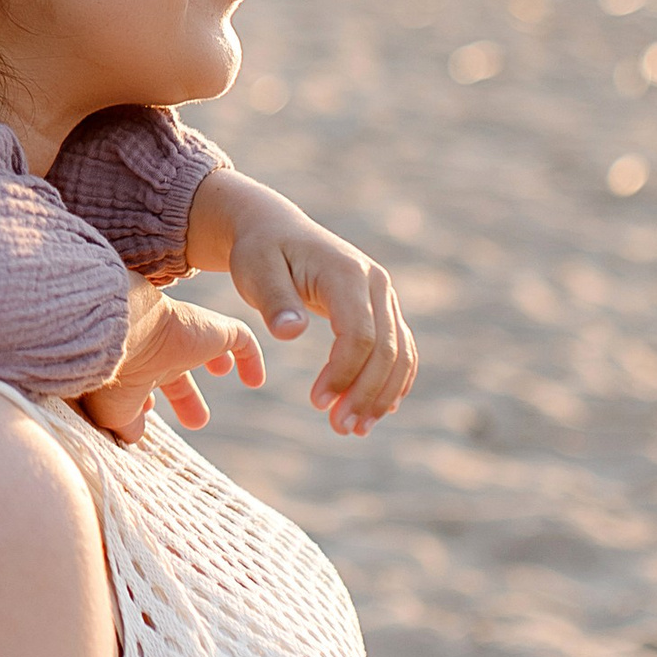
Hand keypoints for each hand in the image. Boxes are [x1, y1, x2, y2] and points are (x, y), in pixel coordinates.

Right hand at [79, 278, 259, 438]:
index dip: (144, 401)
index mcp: (131, 366)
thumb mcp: (112, 412)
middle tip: (197, 421)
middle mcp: (156, 350)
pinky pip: (240, 339)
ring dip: (216, 362)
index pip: (142, 382)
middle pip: (174, 368)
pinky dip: (250, 357)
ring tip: (222, 373)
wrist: (122, 331)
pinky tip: (255, 381)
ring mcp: (185, 338)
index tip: (144, 416)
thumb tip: (132, 438)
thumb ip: (124, 426)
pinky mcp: (211, 329)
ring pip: (205, 347)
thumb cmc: (111, 375)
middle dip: (184, 394)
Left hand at [189, 172, 414, 439]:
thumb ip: (275, 301)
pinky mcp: (382, 307)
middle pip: (387, 349)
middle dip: (365, 393)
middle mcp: (375, 282)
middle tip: (340, 428)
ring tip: (356, 428)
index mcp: (346, 272)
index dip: (343, 372)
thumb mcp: (255, 269)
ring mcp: (383, 294)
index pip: (360, 334)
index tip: (316, 402)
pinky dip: (394, 381)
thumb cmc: (260, 251)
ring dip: (382, 395)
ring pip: (400, 353)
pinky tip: (379, 410)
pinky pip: (400, 348)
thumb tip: (291, 333)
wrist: (274, 228)